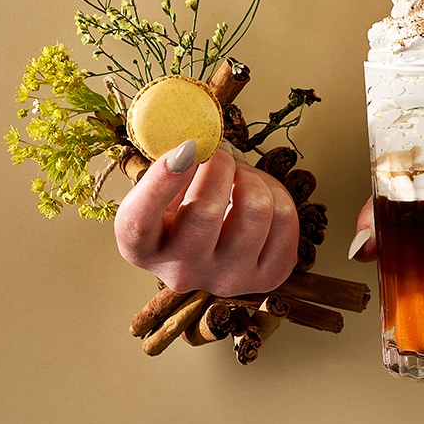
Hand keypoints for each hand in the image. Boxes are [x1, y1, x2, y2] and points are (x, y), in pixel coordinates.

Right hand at [114, 139, 298, 295]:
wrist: (215, 243)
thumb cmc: (184, 205)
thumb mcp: (164, 184)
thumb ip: (171, 163)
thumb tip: (196, 142)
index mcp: (141, 249)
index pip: (138, 223)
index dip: (161, 183)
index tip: (186, 147)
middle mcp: (180, 273)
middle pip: (205, 212)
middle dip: (219, 166)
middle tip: (219, 155)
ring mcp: (225, 280)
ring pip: (255, 212)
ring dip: (251, 178)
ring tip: (240, 177)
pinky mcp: (267, 278)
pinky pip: (285, 221)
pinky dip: (277, 195)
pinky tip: (260, 197)